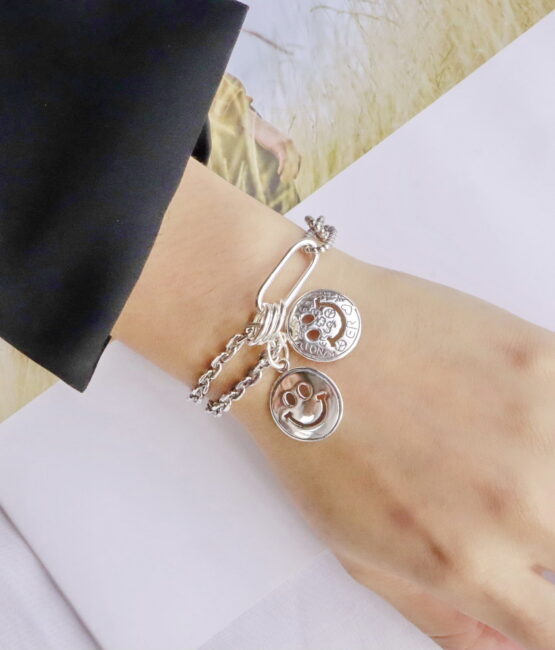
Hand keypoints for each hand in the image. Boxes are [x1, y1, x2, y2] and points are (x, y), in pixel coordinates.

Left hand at [235, 251, 554, 649]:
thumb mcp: (356, 550)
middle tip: (495, 499)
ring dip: (550, 480)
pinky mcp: (540, 359)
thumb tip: (502, 648)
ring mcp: (536, 426)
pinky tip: (516, 418)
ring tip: (501, 461)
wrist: (295, 341)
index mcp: (466, 563)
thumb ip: (437, 612)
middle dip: (544, 536)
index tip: (535, 588)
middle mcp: (515, 504)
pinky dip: (552, 425)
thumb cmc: (313, 441)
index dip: (549, 619)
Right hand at [253, 112, 301, 182]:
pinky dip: (282, 167)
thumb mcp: (274, 143)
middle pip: (297, 159)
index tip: (295, 175)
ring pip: (291, 160)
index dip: (298, 166)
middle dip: (296, 170)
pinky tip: (279, 173)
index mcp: (290, 142)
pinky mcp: (278, 145)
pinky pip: (283, 159)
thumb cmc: (264, 134)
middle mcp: (290, 143)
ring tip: (284, 179)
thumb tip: (280, 161)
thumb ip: (279, 151)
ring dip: (289, 171)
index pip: (299, 156)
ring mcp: (285, 143)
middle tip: (292, 179)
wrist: (257, 125)